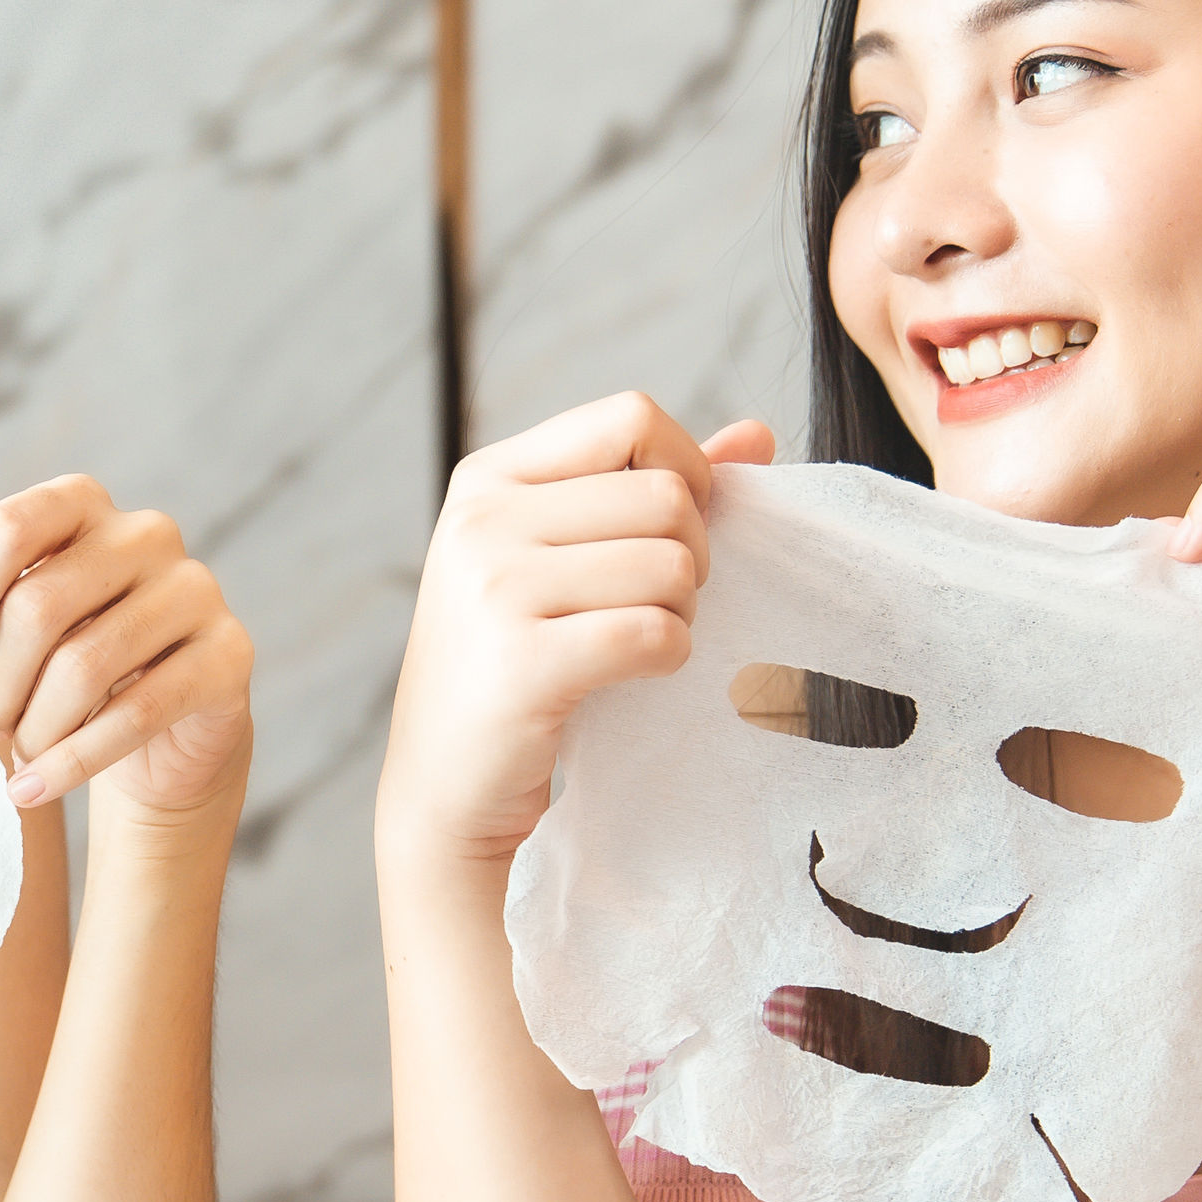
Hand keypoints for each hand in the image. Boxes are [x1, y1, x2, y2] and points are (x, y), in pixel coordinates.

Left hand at [0, 475, 252, 816]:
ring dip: (35, 728)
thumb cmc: (69, 663)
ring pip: (86, 665)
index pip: (8, 531)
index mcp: (84, 504)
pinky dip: (72, 761)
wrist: (162, 736)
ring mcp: (196, 590)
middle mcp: (147, 533)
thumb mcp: (12, 623)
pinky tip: (33, 788)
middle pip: (40, 605)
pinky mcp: (230, 654)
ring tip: (17, 757)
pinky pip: (137, 712)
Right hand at [380, 394, 772, 866]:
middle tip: (657, 604)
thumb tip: (756, 435)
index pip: (631, 418)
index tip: (668, 533)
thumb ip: (649, 487)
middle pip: (665, 495)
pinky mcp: (522, 664)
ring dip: (681, 612)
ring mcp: (494, 590)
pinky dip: (668, 656)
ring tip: (637, 642)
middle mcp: (483, 520)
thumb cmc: (514, 663)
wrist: (445, 784)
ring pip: (671, 564)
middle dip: (691, 555)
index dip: (684, 471)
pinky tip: (636, 674)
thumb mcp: (559, 558)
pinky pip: (653, 632)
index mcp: (490, 477)